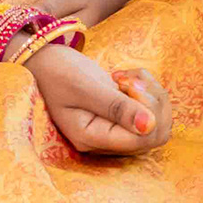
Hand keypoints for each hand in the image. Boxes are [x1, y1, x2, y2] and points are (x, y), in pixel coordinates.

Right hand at [30, 42, 171, 154]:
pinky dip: (147, 89)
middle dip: (153, 101)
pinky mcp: (120, 117)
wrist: (45, 62)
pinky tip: (127, 77)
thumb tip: (150, 126)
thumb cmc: (58, 72)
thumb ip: (117, 107)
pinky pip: (151, 110)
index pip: (142, 139)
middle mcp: (105, 141)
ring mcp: (114, 130)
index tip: (128, 86)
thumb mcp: (86, 87)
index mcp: (91, 139)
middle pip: (155, 134)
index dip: (148, 112)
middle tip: (129, 80)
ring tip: (127, 77)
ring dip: (152, 93)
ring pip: (158, 122)